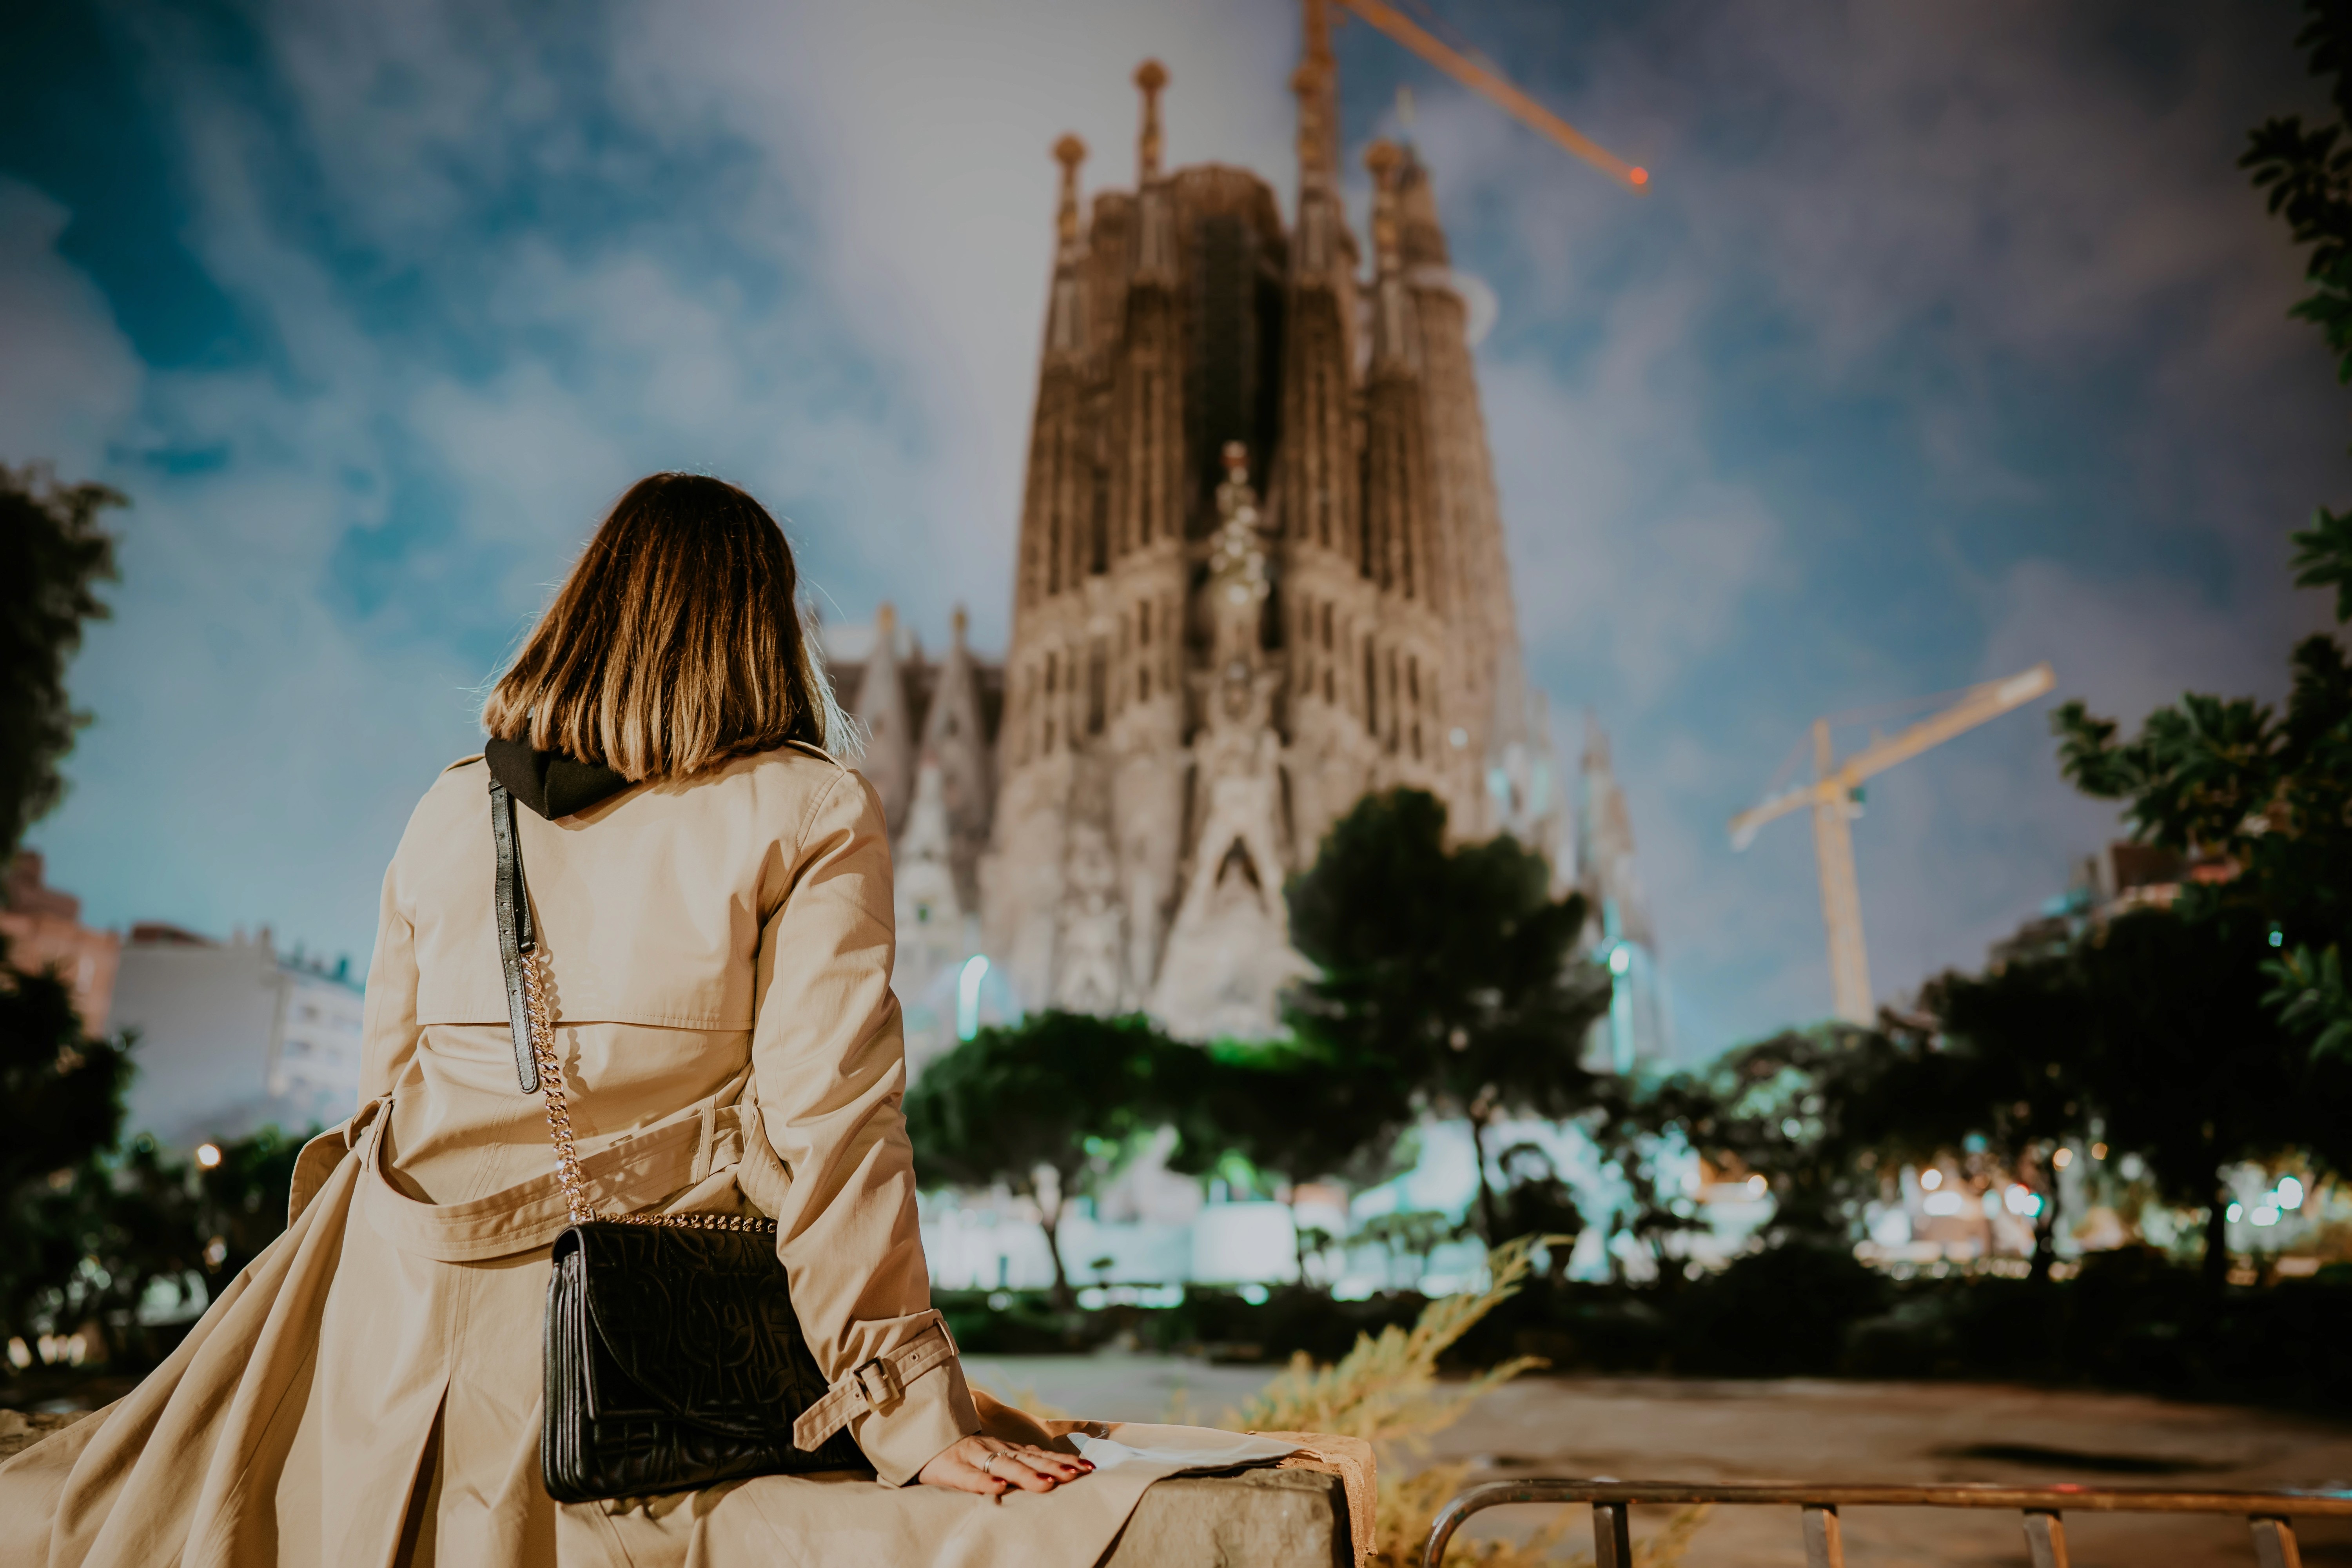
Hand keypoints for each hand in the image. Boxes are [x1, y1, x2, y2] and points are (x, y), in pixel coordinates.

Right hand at [917, 1433, 1093, 1495]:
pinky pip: (968, 1477)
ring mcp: (972, 1456)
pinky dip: (984, 1482)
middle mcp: (993, 1450)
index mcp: (1004, 1449)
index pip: (1039, 1455)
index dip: (1063, 1460)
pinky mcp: (950, 1467)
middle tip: (1078, 1475)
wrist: (920, 1438)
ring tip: (1047, 1483)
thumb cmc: (959, 1453)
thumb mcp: (990, 1454)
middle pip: (1028, 1460)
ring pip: (1002, 1467)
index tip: (1088, 1467)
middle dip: (1054, 1467)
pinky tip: (999, 1488)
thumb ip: (1015, 1460)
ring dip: (1026, 1475)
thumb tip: (1047, 1472)